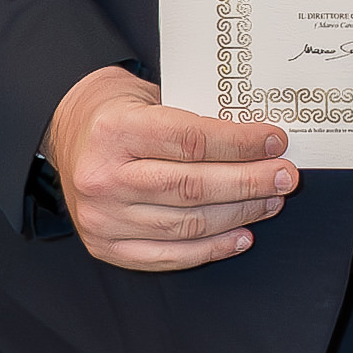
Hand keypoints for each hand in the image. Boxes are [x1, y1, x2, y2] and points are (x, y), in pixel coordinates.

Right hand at [44, 64, 297, 271]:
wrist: (68, 135)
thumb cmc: (117, 114)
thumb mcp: (150, 98)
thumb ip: (196, 120)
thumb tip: (259, 144)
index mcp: (114, 131)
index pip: (191, 141)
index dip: (240, 144)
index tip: (274, 142)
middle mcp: (104, 177)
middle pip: (193, 187)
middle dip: (250, 182)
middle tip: (284, 176)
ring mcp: (103, 218)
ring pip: (188, 224)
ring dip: (239, 214)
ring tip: (270, 201)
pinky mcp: (107, 246)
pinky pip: (170, 255)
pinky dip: (212, 247)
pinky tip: (241, 234)